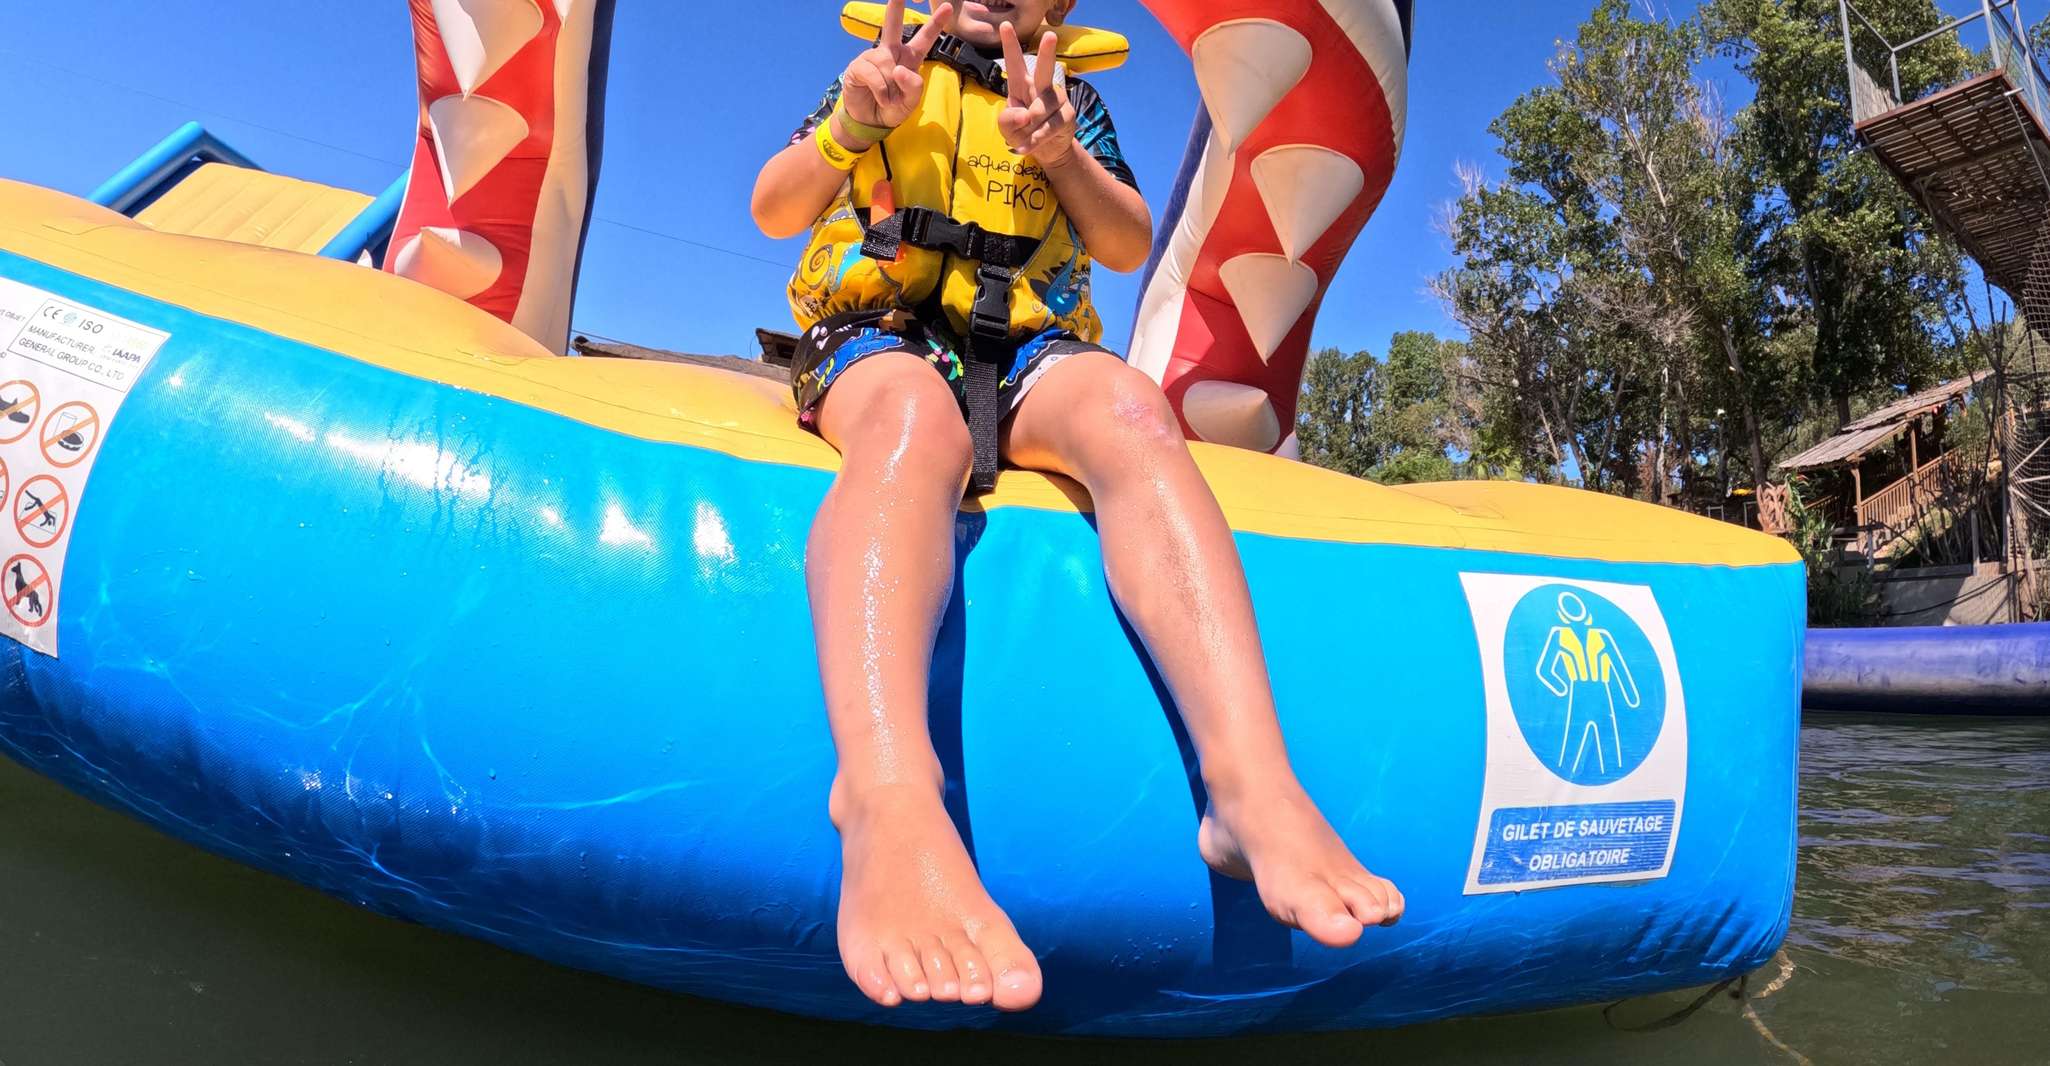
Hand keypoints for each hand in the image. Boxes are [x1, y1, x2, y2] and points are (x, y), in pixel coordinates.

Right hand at [840, 0, 953, 133]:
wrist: (871, 121)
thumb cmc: (893, 108)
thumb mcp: (911, 102)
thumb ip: (913, 86)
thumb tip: (898, 68)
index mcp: (909, 59)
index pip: (924, 39)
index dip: (935, 23)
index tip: (947, 8)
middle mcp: (891, 52)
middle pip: (894, 25)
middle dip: (896, 6)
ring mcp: (873, 57)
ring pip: (887, 64)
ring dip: (890, 87)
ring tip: (888, 98)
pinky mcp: (859, 66)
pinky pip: (874, 74)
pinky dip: (880, 90)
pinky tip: (879, 97)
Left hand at [998, 22, 1076, 165]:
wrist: (1048, 150)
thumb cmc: (1023, 131)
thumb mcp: (1006, 128)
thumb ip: (1007, 120)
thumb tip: (1025, 115)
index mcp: (1022, 84)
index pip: (1015, 63)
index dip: (1010, 45)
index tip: (1005, 26)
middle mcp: (1041, 87)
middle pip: (1044, 69)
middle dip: (1046, 52)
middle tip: (1050, 35)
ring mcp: (1057, 100)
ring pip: (1039, 111)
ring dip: (1027, 129)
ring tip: (1022, 138)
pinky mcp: (1068, 115)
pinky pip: (1047, 128)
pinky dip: (1034, 140)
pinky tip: (1024, 147)